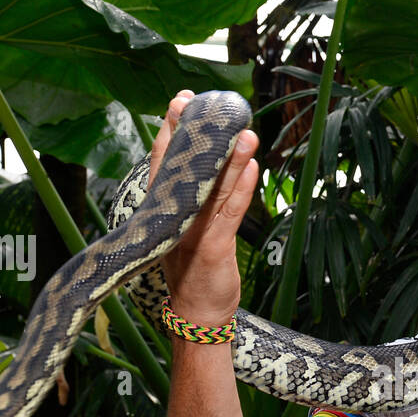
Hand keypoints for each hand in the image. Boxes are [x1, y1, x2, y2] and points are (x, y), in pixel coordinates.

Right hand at [149, 89, 259, 326]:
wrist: (195, 315)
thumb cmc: (193, 271)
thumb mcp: (188, 230)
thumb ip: (196, 200)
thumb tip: (213, 166)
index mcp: (167, 210)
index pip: (166, 163)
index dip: (171, 131)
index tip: (179, 102)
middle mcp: (177, 216)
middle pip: (183, 167)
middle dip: (190, 133)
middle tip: (194, 100)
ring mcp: (194, 230)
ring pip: (212, 186)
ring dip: (229, 157)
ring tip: (243, 129)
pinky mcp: (213, 247)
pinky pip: (229, 213)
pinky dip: (240, 189)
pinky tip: (251, 166)